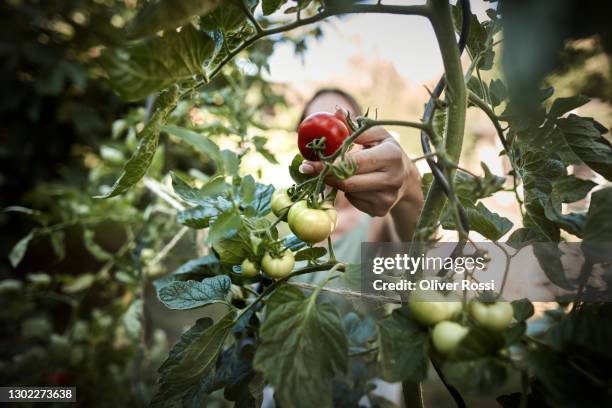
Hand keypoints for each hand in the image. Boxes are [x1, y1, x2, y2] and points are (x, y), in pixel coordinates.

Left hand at [299, 121, 421, 216]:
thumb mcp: (375, 133)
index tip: (307, 164)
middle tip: (308, 169)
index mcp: (391, 156)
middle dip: (326, 175)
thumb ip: (355, 126)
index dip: (328, 164)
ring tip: (341, 171)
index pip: (352, 163)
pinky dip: (348, 192)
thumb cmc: (385, 149)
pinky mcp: (381, 210)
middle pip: (347, 182)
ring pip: (349, 192)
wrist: (406, 178)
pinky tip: (356, 183)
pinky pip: (354, 202)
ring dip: (338, 182)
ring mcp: (387, 198)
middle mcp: (392, 179)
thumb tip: (335, 113)